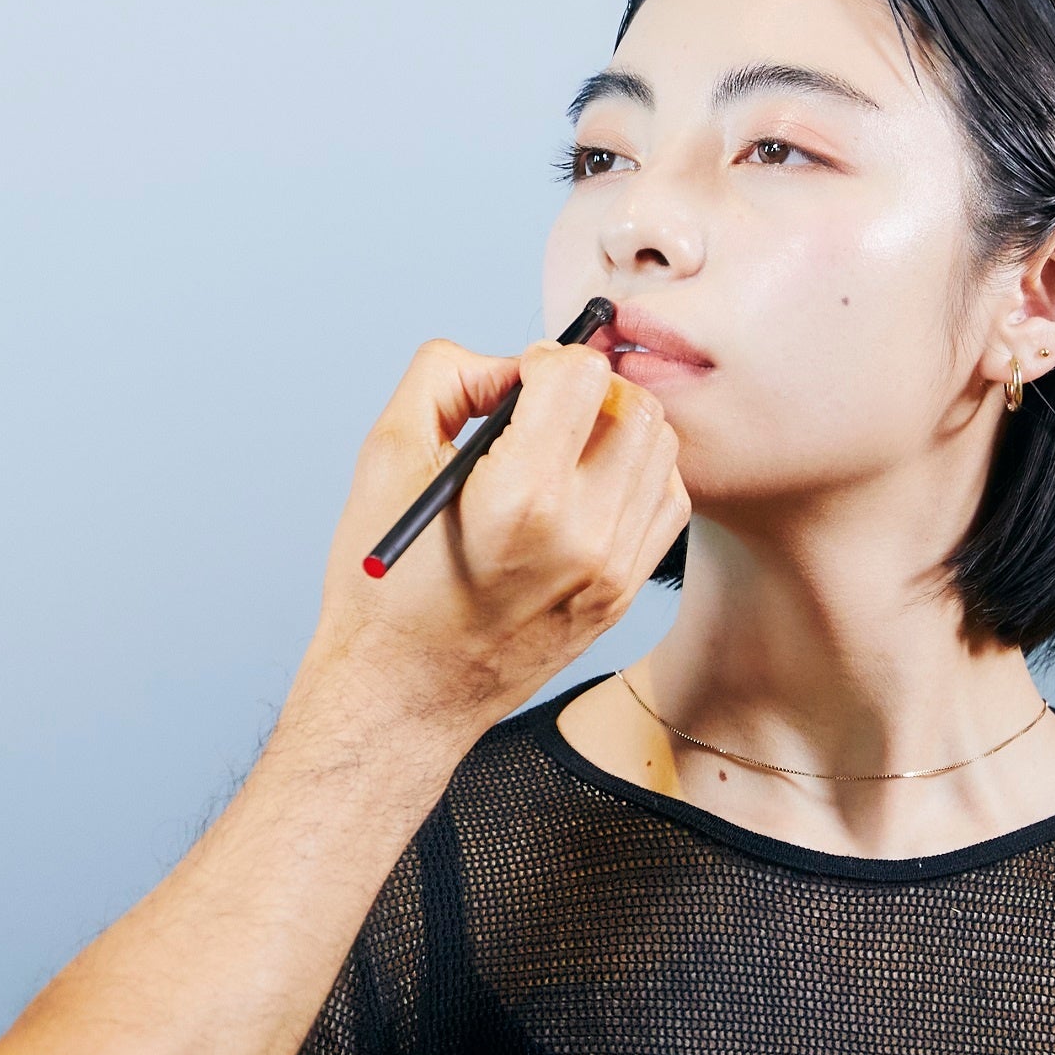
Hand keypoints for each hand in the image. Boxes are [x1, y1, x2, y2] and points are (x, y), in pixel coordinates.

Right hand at [291, 337, 689, 742]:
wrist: (408, 695)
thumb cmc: (386, 585)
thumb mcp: (387, 458)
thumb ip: (446, 378)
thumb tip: (510, 363)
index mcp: (521, 500)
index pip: (583, 377)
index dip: (545, 359)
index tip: (516, 380)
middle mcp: (584, 536)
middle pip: (635, 405)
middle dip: (588, 388)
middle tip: (543, 405)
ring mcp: (616, 570)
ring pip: (660, 448)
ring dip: (616, 426)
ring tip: (563, 446)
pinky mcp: (628, 592)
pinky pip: (668, 501)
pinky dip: (636, 474)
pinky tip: (587, 486)